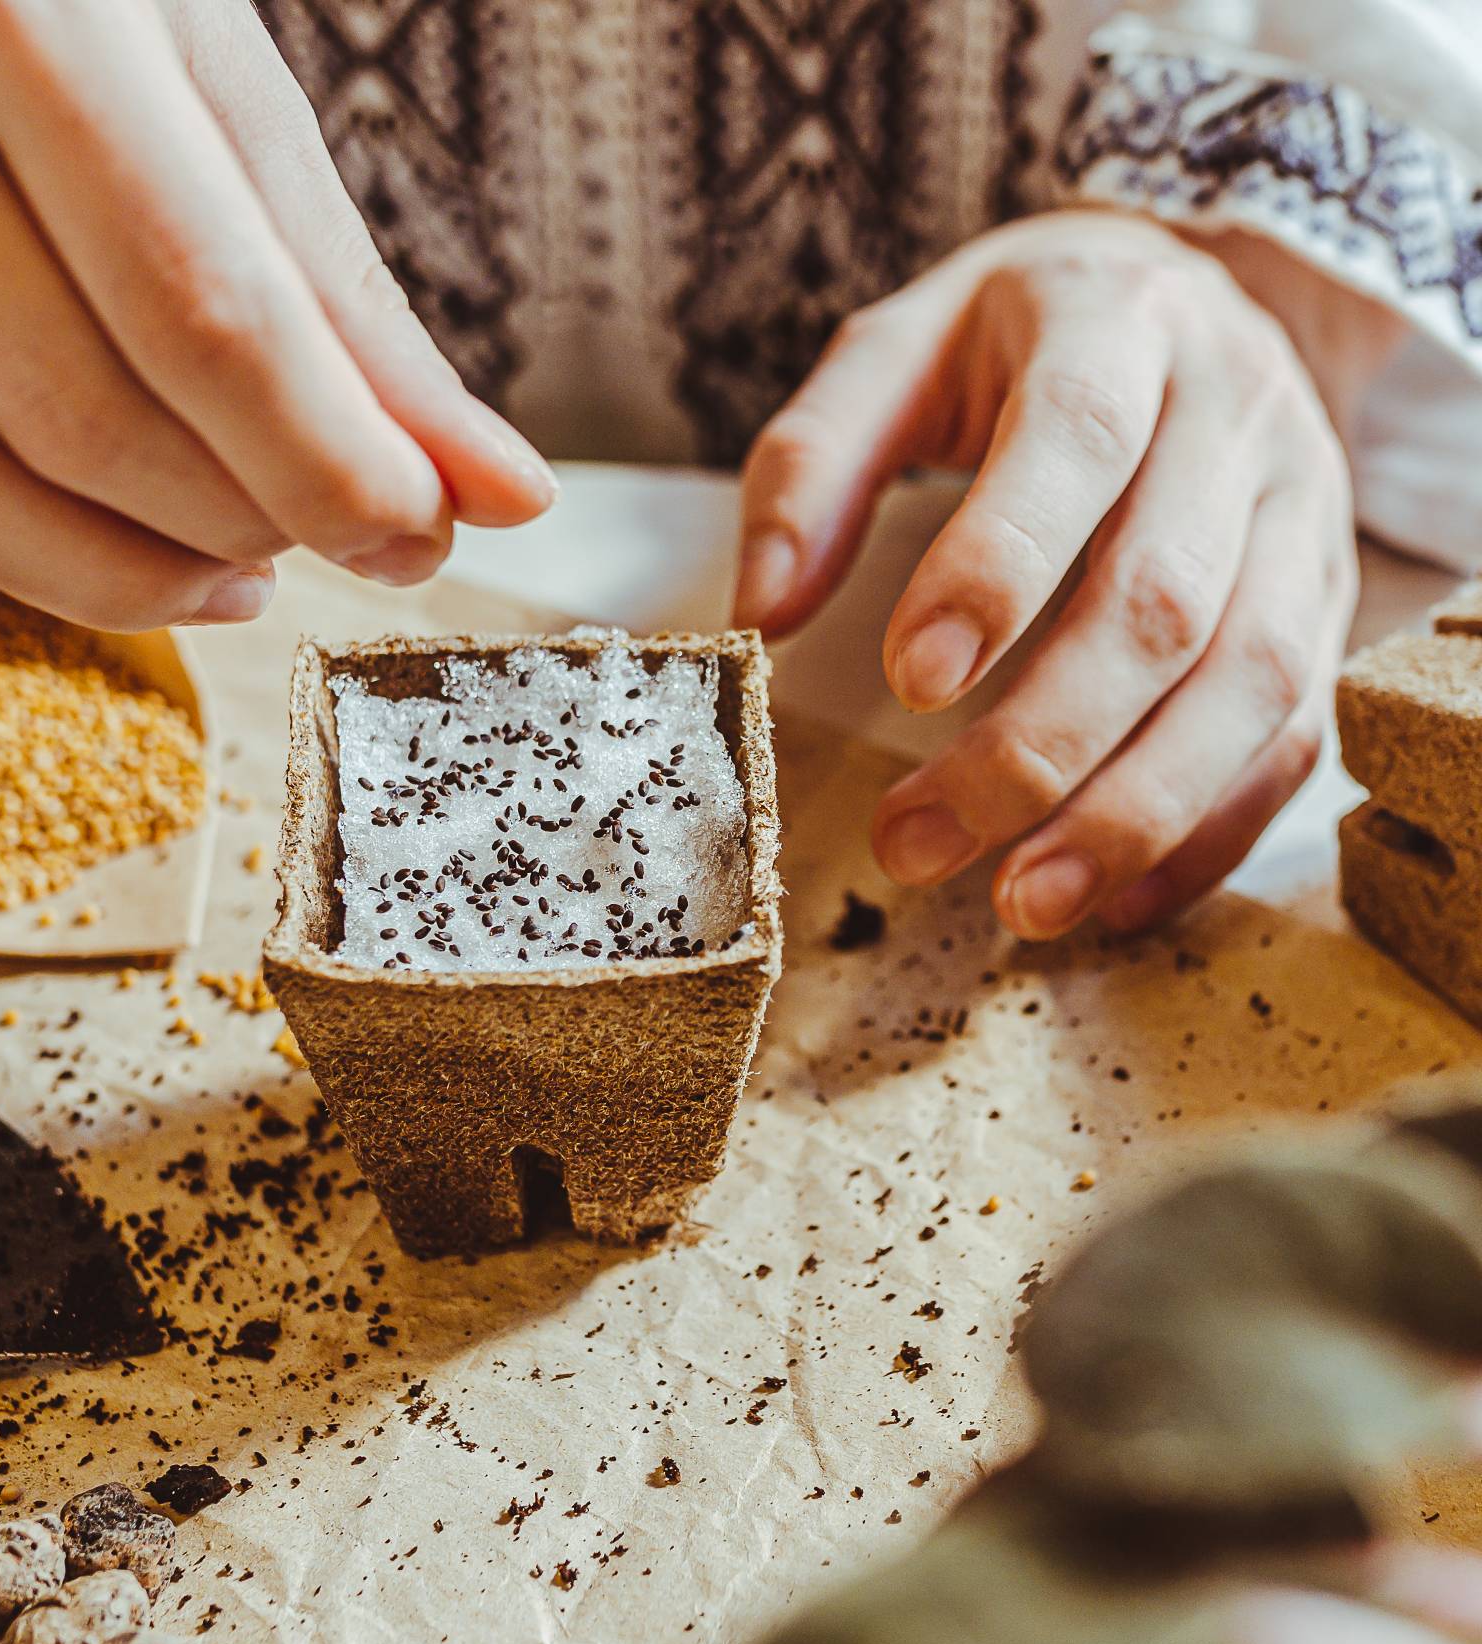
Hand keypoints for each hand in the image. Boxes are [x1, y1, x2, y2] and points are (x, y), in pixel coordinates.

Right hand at [0, 0, 555, 731]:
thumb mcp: (225, 97)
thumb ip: (351, 304)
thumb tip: (500, 494)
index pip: (198, 305)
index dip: (326, 462)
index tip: (415, 538)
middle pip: (69, 413)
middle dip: (234, 522)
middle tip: (312, 540)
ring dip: (102, 582)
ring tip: (216, 573)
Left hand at [736, 212, 1394, 937]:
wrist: (1189, 297)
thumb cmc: (1016, 341)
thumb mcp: (898, 350)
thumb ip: (814, 465)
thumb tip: (759, 611)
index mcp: (1117, 326)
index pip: (1074, 441)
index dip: (999, 568)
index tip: (911, 684)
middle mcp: (1236, 414)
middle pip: (1160, 598)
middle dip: (1039, 743)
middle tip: (918, 845)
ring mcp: (1300, 514)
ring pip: (1251, 682)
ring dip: (1134, 813)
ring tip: (1021, 907)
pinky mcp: (1324, 601)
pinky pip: (1293, 734)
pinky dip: (1209, 833)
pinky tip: (1115, 902)